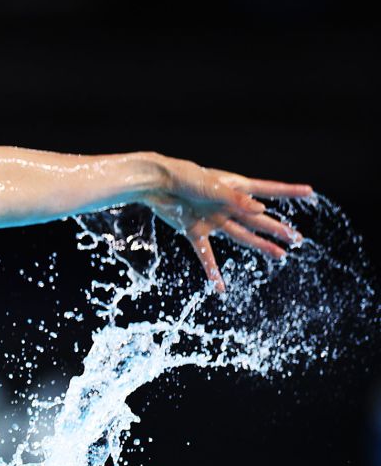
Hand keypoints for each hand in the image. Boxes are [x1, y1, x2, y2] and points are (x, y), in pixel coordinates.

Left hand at [142, 157, 311, 291]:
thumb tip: (262, 210)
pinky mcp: (194, 230)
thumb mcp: (214, 187)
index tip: (310, 192)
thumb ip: (237, 200)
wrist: (156, 184)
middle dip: (278, 229)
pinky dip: (212, 271)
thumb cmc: (185, 178)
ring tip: (279, 255)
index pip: (269, 189)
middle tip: (297, 239)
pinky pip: (206, 255)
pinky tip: (220, 288)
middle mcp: (227, 205)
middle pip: (257, 220)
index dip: (290, 191)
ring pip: (241, 236)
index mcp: (235, 188)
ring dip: (260, 246)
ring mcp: (212, 219)